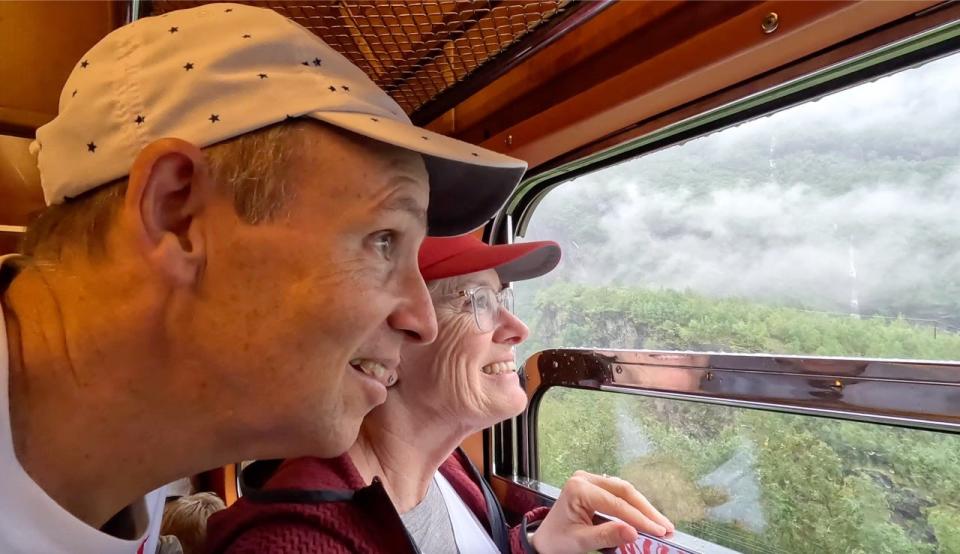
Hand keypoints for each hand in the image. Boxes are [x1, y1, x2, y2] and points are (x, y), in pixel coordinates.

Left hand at [530, 470, 673, 553]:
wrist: (545, 540)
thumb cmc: (558, 540)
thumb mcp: (581, 541)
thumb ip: (606, 536)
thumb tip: (633, 532)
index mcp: (578, 489)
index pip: (616, 503)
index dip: (639, 518)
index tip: (659, 531)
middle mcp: (585, 479)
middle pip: (624, 491)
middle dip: (647, 510)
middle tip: (666, 526)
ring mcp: (591, 480)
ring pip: (625, 490)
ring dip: (643, 507)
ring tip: (661, 524)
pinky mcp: (596, 487)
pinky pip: (620, 494)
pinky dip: (634, 506)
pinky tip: (646, 518)